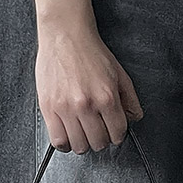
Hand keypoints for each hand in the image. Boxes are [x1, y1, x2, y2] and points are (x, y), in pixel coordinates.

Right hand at [35, 21, 143, 153]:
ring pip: (79, 146)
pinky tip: (69, 133)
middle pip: (98, 143)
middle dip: (101, 139)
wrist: (65, 36)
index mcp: (106, 97)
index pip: (117, 134)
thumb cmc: (91, 53)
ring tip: (83, 132)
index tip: (112, 130)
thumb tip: (134, 118)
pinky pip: (58, 141)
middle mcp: (86, 105)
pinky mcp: (48, 108)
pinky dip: (65, 143)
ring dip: (83, 143)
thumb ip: (130, 99)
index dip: (117, 134)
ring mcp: (66, 108)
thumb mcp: (120, 74)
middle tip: (98, 130)